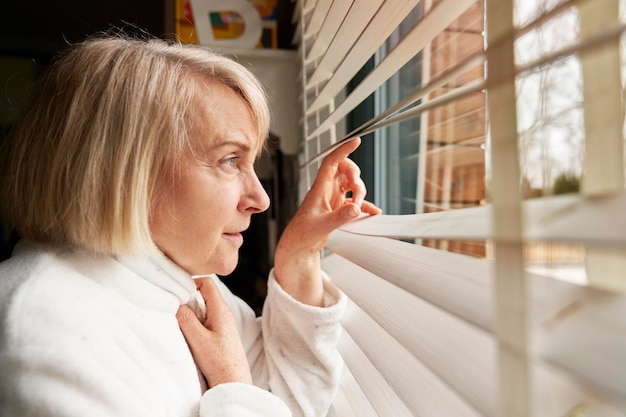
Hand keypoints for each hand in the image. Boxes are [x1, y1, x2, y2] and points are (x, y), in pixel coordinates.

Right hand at [176, 278, 251, 386]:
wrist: (233, 383)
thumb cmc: (220, 363)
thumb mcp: (199, 340)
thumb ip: (186, 319)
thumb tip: (175, 302)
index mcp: (220, 310)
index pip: (206, 283)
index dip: (190, 281)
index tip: (174, 289)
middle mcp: (223, 314)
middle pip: (203, 294)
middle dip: (186, 296)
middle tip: (170, 302)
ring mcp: (221, 324)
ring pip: (202, 308)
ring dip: (189, 310)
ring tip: (175, 317)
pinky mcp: (218, 335)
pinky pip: (204, 320)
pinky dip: (193, 321)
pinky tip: (184, 331)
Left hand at [274, 137, 380, 305]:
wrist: (298, 247)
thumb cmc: (301, 235)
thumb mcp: (321, 226)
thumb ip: (339, 217)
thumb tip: (355, 208)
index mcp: (318, 188)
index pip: (331, 162)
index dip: (343, 149)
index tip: (356, 141)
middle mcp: (326, 190)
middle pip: (345, 170)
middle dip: (356, 177)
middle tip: (357, 194)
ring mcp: (332, 198)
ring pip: (351, 183)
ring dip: (360, 191)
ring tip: (358, 207)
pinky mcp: (337, 208)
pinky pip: (354, 200)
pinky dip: (363, 204)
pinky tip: (371, 211)